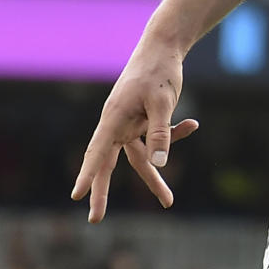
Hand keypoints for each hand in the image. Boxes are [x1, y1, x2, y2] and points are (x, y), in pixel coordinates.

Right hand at [71, 41, 197, 222]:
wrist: (164, 48)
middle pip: (108, 163)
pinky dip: (174, 134)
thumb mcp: (163, 101)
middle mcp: (117, 124)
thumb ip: (160, 132)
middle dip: (103, 191)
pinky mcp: (144, 122)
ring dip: (155, 178)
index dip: (87, 174)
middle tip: (95, 220)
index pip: (97, 150)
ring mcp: (130, 124)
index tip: (75, 195)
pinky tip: (192, 123)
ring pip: (140, 158)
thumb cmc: (159, 71)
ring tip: (169, 201)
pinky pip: (156, 138)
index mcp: (114, 117)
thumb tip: (160, 163)